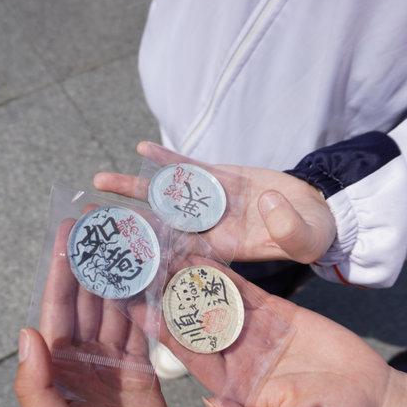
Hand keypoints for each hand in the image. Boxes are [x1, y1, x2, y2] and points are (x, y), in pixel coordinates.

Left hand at [15, 218, 186, 406]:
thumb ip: (37, 386)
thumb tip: (26, 331)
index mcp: (57, 369)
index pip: (57, 309)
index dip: (60, 270)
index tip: (66, 232)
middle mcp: (82, 359)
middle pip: (87, 299)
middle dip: (92, 260)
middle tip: (103, 220)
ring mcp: (112, 362)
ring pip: (115, 307)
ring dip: (120, 274)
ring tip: (130, 237)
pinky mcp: (141, 369)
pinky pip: (141, 327)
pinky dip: (145, 301)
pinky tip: (150, 275)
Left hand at [94, 141, 335, 263]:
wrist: (317, 210)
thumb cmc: (311, 233)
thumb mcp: (306, 238)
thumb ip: (288, 228)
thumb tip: (269, 203)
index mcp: (224, 249)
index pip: (179, 254)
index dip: (148, 254)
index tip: (116, 256)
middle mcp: (209, 227)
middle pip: (159, 225)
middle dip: (125, 223)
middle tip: (89, 221)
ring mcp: (211, 201)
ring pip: (166, 195)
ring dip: (135, 188)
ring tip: (99, 182)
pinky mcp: (219, 178)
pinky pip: (188, 167)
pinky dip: (167, 158)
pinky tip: (141, 149)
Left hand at [135, 261, 392, 406]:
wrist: (370, 396)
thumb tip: (210, 403)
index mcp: (230, 383)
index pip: (187, 353)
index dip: (160, 330)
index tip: (133, 307)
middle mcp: (236, 354)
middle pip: (194, 321)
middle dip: (167, 298)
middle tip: (140, 269)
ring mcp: (255, 331)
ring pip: (214, 301)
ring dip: (189, 281)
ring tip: (162, 254)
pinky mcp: (277, 313)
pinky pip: (245, 291)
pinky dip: (223, 275)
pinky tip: (200, 257)